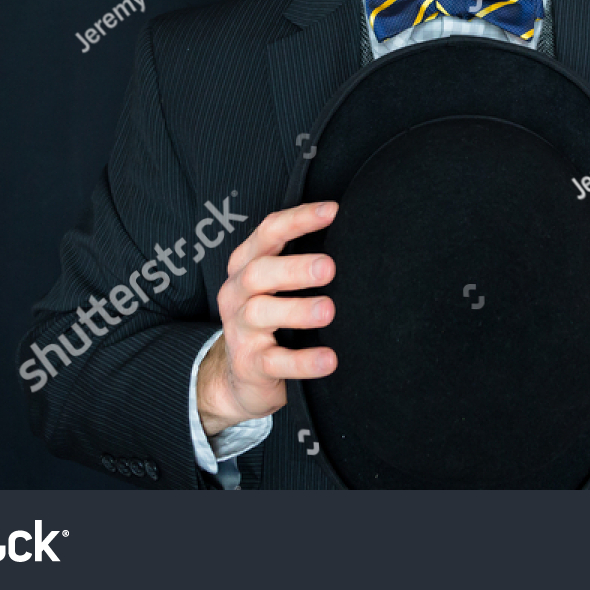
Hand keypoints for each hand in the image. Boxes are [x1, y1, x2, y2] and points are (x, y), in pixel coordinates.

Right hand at [195, 201, 337, 434]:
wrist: (241, 377)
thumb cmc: (271, 320)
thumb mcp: (275, 286)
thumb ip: (300, 262)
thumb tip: (352, 235)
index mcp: (245, 265)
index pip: (268, 232)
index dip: (298, 219)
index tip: (333, 211)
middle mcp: (237, 292)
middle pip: (258, 272)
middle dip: (294, 267)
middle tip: (329, 268)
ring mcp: (240, 329)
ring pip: (261, 313)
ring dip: (297, 310)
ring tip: (328, 310)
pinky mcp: (250, 364)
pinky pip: (274, 362)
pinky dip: (302, 361)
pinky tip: (328, 360)